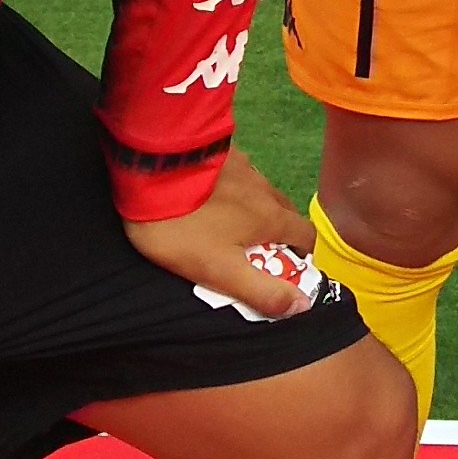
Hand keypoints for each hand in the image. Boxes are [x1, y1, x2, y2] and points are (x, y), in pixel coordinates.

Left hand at [121, 148, 315, 318]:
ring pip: (260, 194)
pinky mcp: (219, 153)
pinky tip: (209, 196)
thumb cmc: (186, 226)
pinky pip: (236, 176)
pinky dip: (232, 190)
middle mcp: (265, 188)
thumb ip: (261, 290)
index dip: (304, 256)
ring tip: (227, 225)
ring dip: (254, 211)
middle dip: (278, 234)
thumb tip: (302, 305)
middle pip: (285, 214)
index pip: (307, 236)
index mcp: (271, 217)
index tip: (289, 270)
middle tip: (253, 253)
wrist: (150, 170)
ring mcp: (242, 166)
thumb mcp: (221, 270)